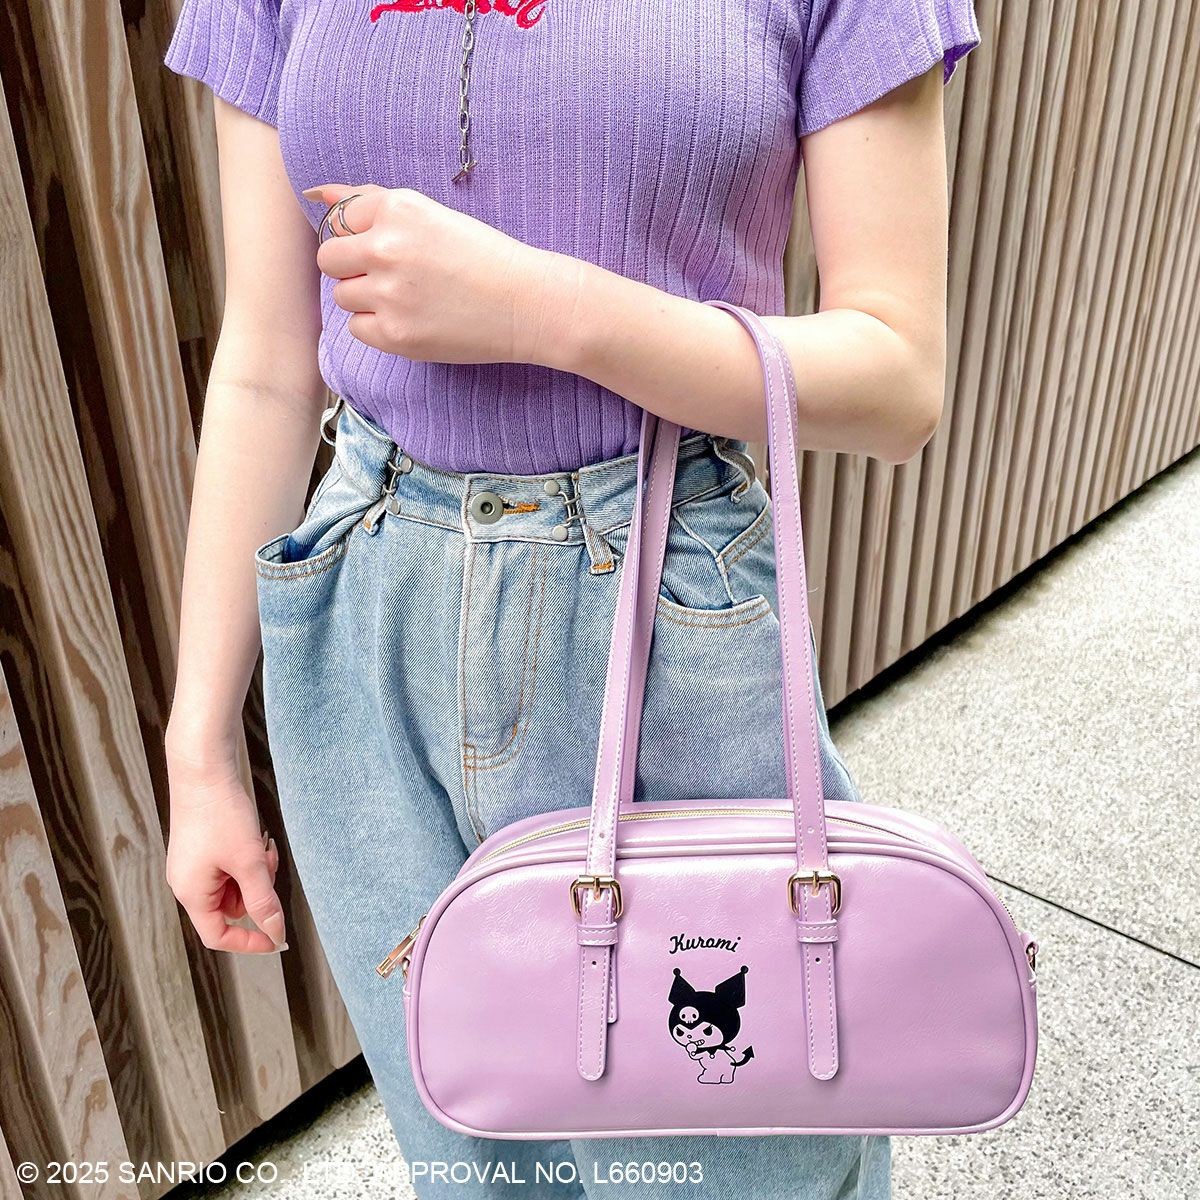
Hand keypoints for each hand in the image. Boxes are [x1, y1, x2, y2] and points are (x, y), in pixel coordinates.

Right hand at [165, 747, 286, 953]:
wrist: (203, 770)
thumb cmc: (221, 815)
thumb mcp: (249, 862)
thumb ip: (263, 901)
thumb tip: (275, 933)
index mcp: (191, 894)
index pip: (218, 935)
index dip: (249, 941)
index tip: (278, 938)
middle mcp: (187, 883)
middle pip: (230, 907)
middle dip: (256, 891)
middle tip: (267, 863)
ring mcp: (193, 865)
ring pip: (234, 885)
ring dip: (254, 872)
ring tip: (261, 845)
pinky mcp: (201, 848)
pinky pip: (229, 866)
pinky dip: (246, 858)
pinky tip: (254, 837)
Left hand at [304, 182, 579, 367]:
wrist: (526, 304)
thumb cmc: (484, 256)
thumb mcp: (430, 215)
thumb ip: (371, 201)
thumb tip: (315, 191)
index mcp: (397, 208)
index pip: (340, 219)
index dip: (362, 237)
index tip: (390, 250)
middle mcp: (386, 247)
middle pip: (329, 258)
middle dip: (353, 267)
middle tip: (393, 277)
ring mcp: (388, 294)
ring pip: (343, 295)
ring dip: (367, 299)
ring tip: (410, 299)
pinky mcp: (394, 334)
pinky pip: (359, 329)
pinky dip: (379, 327)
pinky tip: (414, 320)